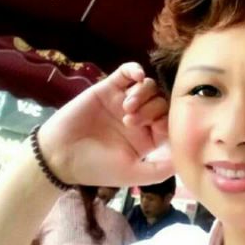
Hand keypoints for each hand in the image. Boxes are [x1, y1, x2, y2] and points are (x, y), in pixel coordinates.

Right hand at [37, 63, 173, 186]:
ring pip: (147, 86)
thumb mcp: (132, 174)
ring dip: (143, 94)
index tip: (154, 130)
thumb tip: (184, 159)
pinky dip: (134, 70)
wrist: (60, 155)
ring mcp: (123, 101)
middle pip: (161, 102)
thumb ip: (160, 169)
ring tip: (125, 109)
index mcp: (148, 138)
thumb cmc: (96, 168)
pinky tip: (135, 77)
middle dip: (151, 109)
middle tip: (130, 122)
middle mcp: (139, 118)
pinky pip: (127, 72)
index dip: (167, 122)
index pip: (169, 121)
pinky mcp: (108, 88)